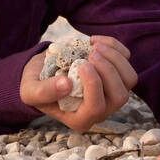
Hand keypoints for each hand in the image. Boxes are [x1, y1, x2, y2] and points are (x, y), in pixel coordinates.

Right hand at [17, 35, 138, 131]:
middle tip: (90, 54)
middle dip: (108, 71)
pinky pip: (126, 61)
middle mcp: (101, 109)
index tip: (81, 63)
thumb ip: (44, 92)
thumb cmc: (36, 85)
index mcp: (81, 119)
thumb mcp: (30, 90)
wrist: (43, 72)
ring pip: (129, 79)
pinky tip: (94, 40)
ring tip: (94, 45)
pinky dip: (114, 47)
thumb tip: (66, 85)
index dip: (93, 85)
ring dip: (115, 58)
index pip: (97, 107)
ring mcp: (111, 92)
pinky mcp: (116, 74)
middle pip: (120, 95)